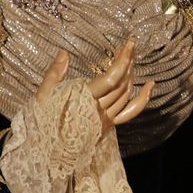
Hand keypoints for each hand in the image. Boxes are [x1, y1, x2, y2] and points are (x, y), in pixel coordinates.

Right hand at [38, 42, 154, 134]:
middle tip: (130, 46)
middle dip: (128, 62)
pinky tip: (150, 86)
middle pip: (121, 83)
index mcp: (83, 99)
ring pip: (126, 94)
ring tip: (131, 58)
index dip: (123, 60)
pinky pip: (130, 112)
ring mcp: (105, 119)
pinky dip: (143, 99)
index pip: (111, 78)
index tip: (129, 44)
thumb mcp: (44, 94)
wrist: (46, 148)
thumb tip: (64, 53)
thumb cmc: (42, 119)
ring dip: (131, 74)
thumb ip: (54, 73)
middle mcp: (98, 110)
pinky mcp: (108, 125)